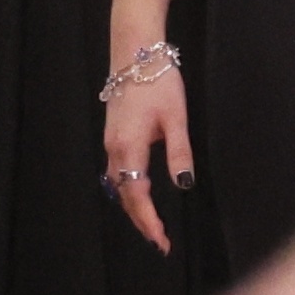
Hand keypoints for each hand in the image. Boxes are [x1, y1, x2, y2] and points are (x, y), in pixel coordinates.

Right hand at [99, 54, 193, 251]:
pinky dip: (128, 190)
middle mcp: (114, 149)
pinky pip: (116, 172)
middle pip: (124, 196)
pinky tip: (139, 195)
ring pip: (118, 185)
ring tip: (152, 225)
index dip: (149, 221)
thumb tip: (183, 185)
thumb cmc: (158, 81)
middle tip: (160, 242)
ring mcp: (110, 142)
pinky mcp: (112, 136)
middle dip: (141, 221)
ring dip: (133, 207)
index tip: (162, 242)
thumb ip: (179, 153)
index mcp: (129, 147)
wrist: (134, 53)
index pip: (137, 196)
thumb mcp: (176, 117)